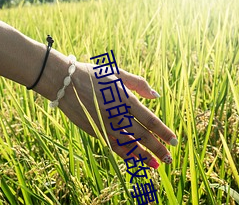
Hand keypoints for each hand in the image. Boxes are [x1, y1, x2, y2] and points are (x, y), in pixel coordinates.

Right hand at [58, 62, 177, 168]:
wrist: (64, 82)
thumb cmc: (92, 74)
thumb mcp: (117, 72)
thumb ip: (138, 83)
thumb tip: (155, 95)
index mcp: (125, 100)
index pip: (150, 120)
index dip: (163, 132)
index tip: (174, 141)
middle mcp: (117, 115)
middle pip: (142, 136)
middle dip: (157, 148)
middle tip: (169, 158)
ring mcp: (105, 125)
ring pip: (129, 145)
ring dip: (144, 156)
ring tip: (156, 165)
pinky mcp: (95, 131)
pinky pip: (113, 146)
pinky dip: (125, 154)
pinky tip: (133, 160)